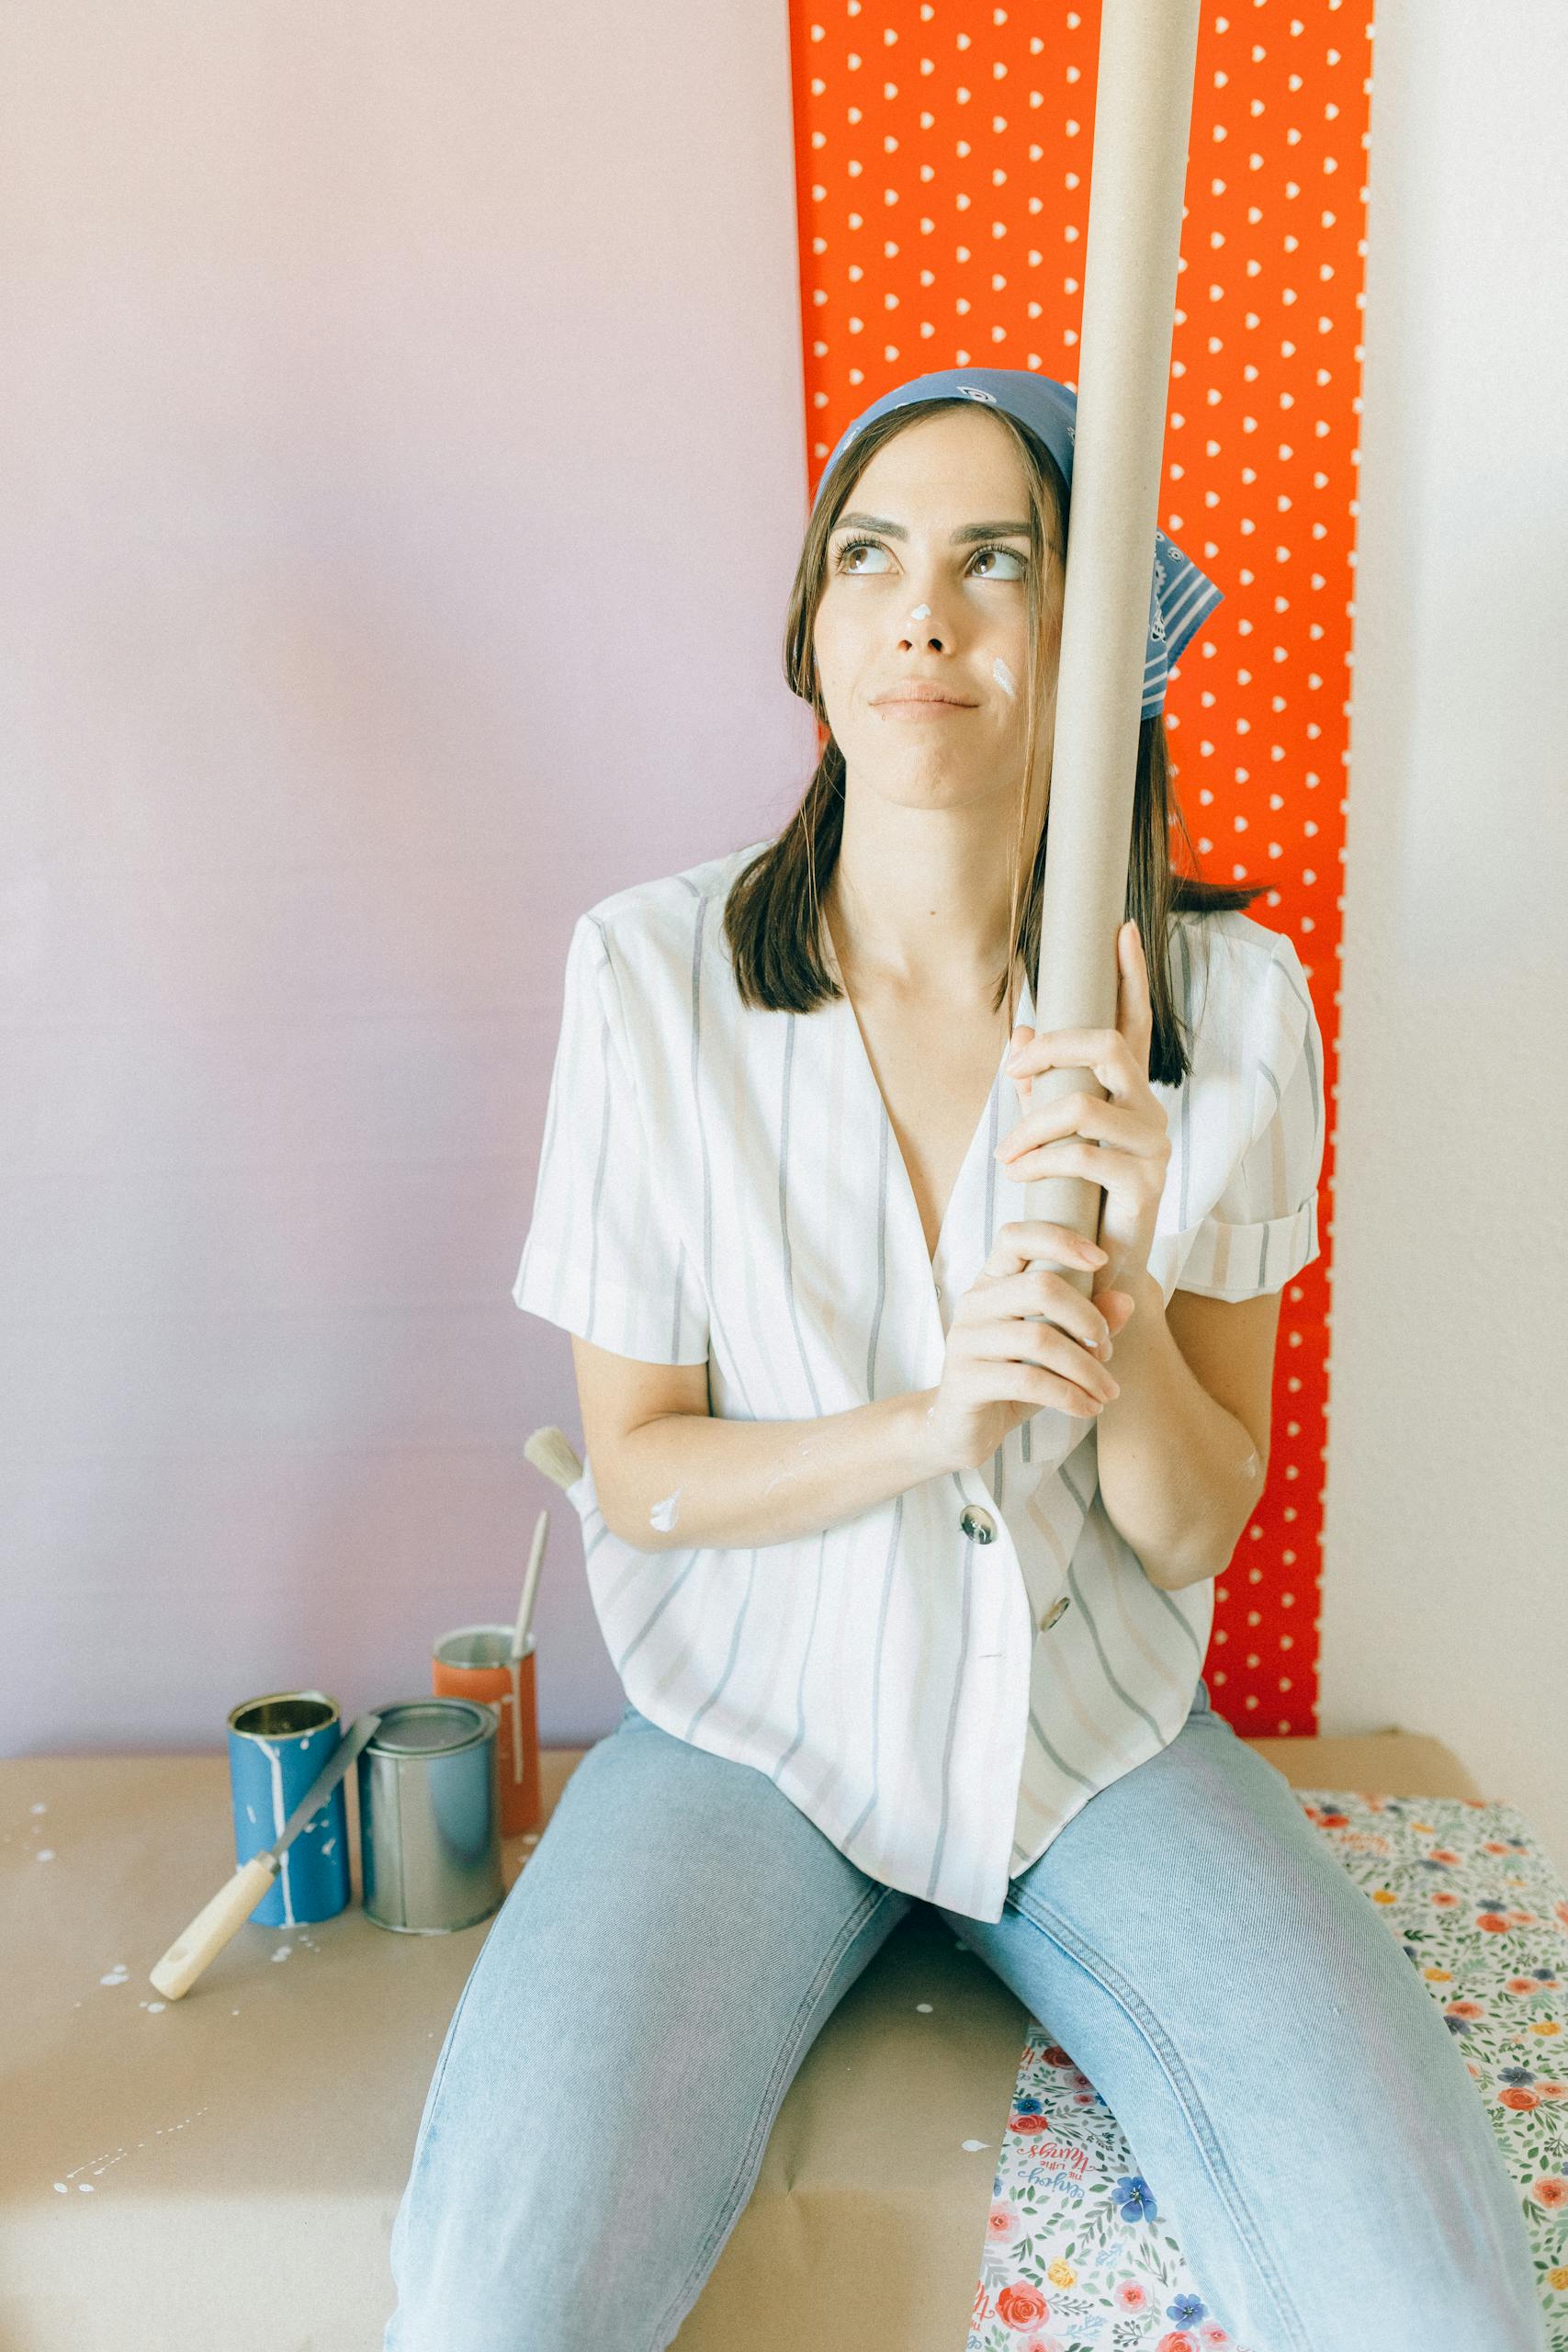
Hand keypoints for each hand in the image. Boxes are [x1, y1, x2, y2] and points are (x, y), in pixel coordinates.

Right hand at [916, 1219, 1139, 1476]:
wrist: (962, 1430)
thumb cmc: (1013, 1380)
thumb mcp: (1055, 1349)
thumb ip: (1087, 1320)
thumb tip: (1126, 1301)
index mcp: (992, 1282)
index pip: (1016, 1237)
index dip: (1060, 1240)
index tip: (1101, 1261)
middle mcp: (974, 1302)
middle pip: (1040, 1287)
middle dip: (1088, 1317)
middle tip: (1108, 1349)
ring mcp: (965, 1340)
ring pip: (1039, 1338)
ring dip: (1086, 1368)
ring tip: (1106, 1390)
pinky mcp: (964, 1380)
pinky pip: (1028, 1381)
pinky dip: (1069, 1396)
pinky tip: (1089, 1408)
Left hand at [994, 919, 1171, 1300]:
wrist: (1099, 1269)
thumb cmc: (1074, 1197)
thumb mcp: (1050, 1136)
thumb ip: (1039, 1086)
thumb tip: (1022, 1027)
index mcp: (1129, 1092)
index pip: (1135, 1021)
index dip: (1131, 975)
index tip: (1119, 928)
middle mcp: (1148, 1110)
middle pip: (1107, 1045)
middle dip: (1052, 1047)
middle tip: (1014, 1067)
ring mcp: (1151, 1145)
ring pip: (1084, 1103)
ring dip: (1032, 1124)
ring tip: (1006, 1154)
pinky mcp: (1143, 1184)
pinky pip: (1082, 1155)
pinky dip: (1039, 1161)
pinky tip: (1019, 1176)